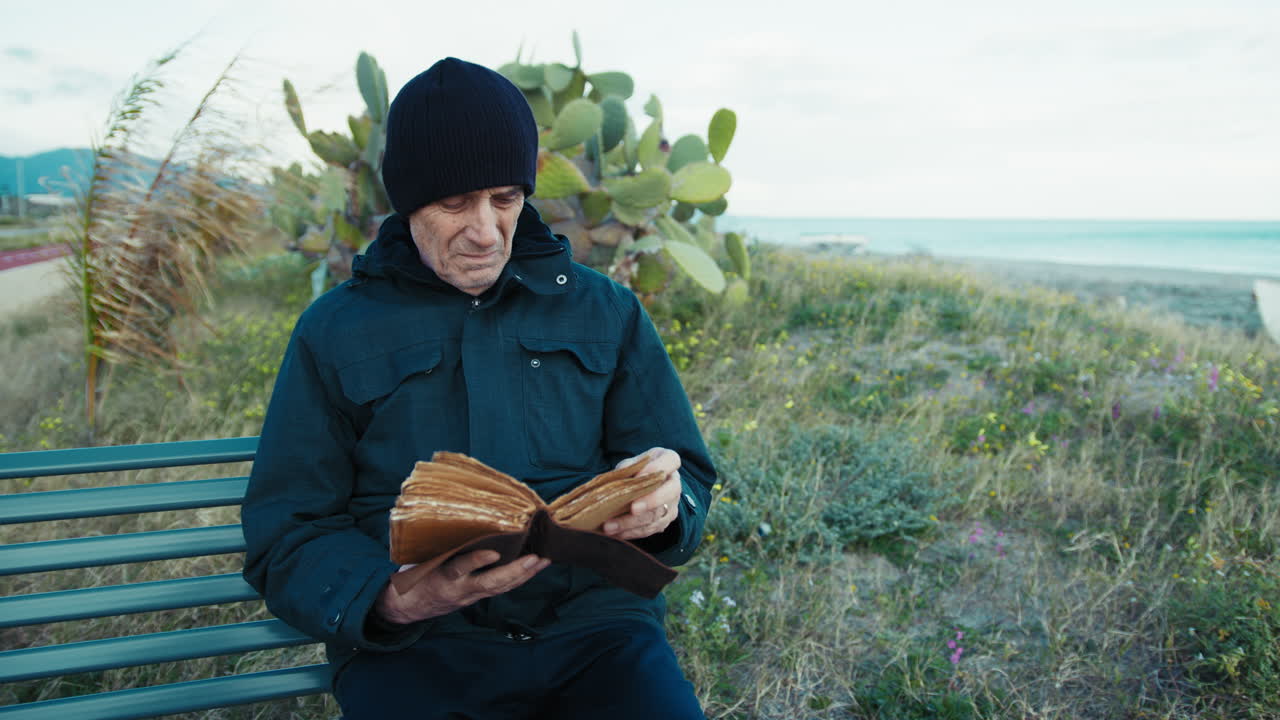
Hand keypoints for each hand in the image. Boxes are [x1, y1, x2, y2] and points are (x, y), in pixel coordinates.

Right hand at [375, 550, 549, 624]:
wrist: (406, 606)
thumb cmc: (413, 574)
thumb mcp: (418, 559)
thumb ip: (437, 545)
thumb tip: (451, 515)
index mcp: (440, 577)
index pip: (458, 568)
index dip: (475, 562)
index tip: (493, 553)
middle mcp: (458, 589)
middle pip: (489, 584)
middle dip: (514, 572)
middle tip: (535, 559)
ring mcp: (469, 595)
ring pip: (499, 588)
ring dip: (524, 575)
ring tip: (543, 560)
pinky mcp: (475, 597)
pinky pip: (500, 589)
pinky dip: (518, 578)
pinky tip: (534, 567)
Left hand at [602, 447, 681, 540]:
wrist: (643, 484)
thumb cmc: (636, 470)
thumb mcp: (631, 463)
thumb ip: (627, 468)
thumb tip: (620, 478)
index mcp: (669, 461)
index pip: (671, 461)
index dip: (656, 468)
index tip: (639, 475)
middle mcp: (675, 483)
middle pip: (670, 492)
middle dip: (651, 501)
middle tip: (633, 508)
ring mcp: (672, 504)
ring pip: (657, 515)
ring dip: (632, 523)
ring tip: (610, 526)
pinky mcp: (664, 521)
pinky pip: (650, 529)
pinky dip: (631, 532)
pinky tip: (616, 533)